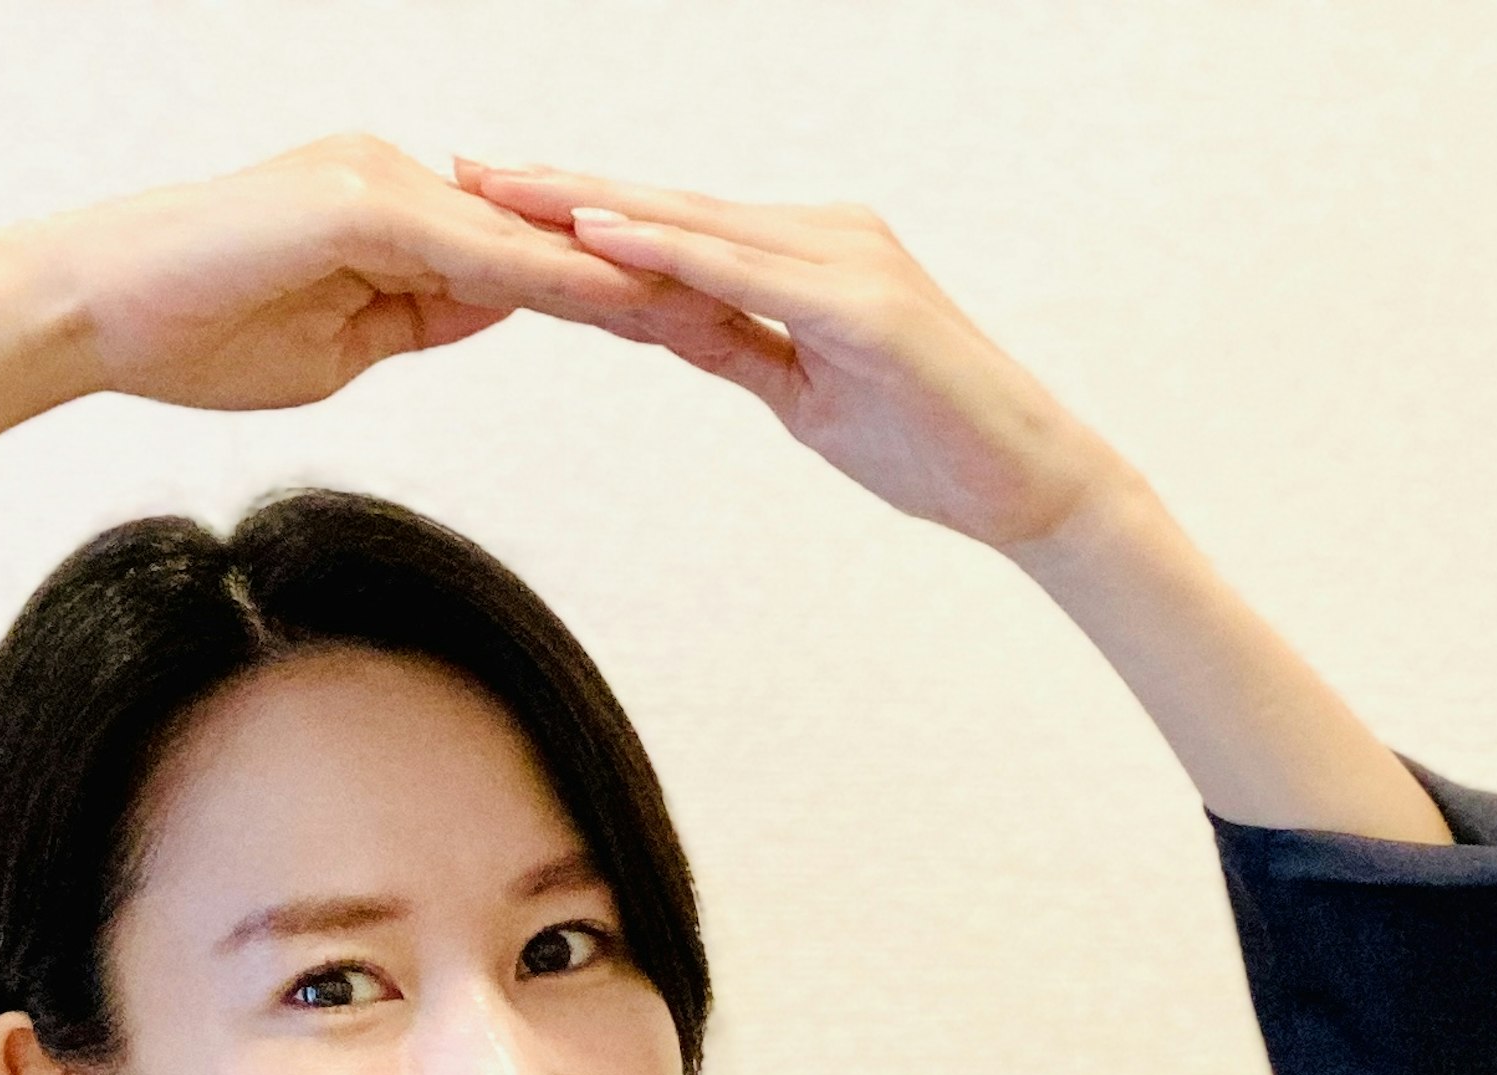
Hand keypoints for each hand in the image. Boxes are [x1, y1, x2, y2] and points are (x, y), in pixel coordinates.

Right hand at [0, 131, 741, 413]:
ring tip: (718, 311)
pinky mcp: (357, 203)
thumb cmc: (189, 336)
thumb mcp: (335, 350)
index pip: (531, 264)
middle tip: (747, 313)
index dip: (617, 298)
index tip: (698, 331)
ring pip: (530, 240)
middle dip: (644, 281)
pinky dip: (555, 281)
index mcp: (396, 214)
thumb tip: (485, 316)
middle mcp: (399, 180)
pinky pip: (481, 249)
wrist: (84, 313)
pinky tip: (624, 306)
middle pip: (549, 241)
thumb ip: (415, 322)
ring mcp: (380, 182)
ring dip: (621, 280)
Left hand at [449, 158, 1134, 548]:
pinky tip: (599, 237)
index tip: (495, 203)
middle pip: (669, 207)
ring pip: (695, 225)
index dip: (581, 211)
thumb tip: (661, 321)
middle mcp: (823, 236)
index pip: (672, 227)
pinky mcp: (863, 305)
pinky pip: (745, 272)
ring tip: (505, 191)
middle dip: (562, 190)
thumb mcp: (804, 395)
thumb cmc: (931, 446)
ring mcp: (845, 261)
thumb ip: (735, 345)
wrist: (1029, 485)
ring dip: (594, 206)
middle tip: (467, 168)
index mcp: (804, 258)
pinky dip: (668, 251)